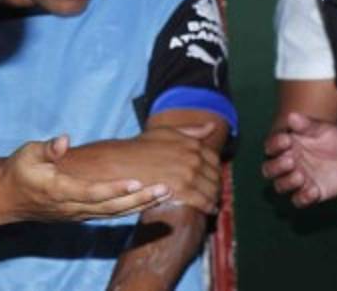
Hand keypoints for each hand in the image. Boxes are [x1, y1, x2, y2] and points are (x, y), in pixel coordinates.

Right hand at [0, 135, 169, 222]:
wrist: (7, 199)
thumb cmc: (19, 171)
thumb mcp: (26, 154)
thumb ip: (47, 149)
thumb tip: (64, 140)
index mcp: (58, 191)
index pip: (91, 192)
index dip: (114, 189)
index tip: (136, 182)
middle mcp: (72, 207)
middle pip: (110, 207)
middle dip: (140, 199)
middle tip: (166, 188)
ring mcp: (79, 213)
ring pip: (114, 213)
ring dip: (142, 204)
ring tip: (167, 192)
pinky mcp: (83, 214)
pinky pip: (112, 213)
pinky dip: (133, 207)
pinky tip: (152, 199)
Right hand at [58, 124, 220, 213]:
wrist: (120, 165)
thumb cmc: (139, 149)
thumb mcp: (165, 133)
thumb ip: (190, 131)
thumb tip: (212, 126)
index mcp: (191, 143)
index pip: (214, 158)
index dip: (216, 169)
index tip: (214, 176)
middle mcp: (193, 157)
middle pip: (214, 175)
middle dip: (216, 184)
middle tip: (216, 192)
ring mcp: (188, 173)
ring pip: (210, 188)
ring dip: (214, 196)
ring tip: (214, 202)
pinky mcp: (181, 190)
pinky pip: (201, 200)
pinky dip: (207, 206)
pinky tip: (209, 210)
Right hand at [263, 113, 336, 206]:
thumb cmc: (331, 139)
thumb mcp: (322, 128)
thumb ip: (306, 125)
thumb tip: (291, 116)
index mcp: (286, 146)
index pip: (271, 146)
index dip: (275, 144)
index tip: (286, 140)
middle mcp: (286, 164)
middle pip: (269, 170)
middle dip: (276, 166)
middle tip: (291, 161)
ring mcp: (296, 180)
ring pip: (280, 186)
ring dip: (288, 182)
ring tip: (301, 176)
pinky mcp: (308, 193)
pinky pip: (299, 200)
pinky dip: (304, 197)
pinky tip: (314, 190)